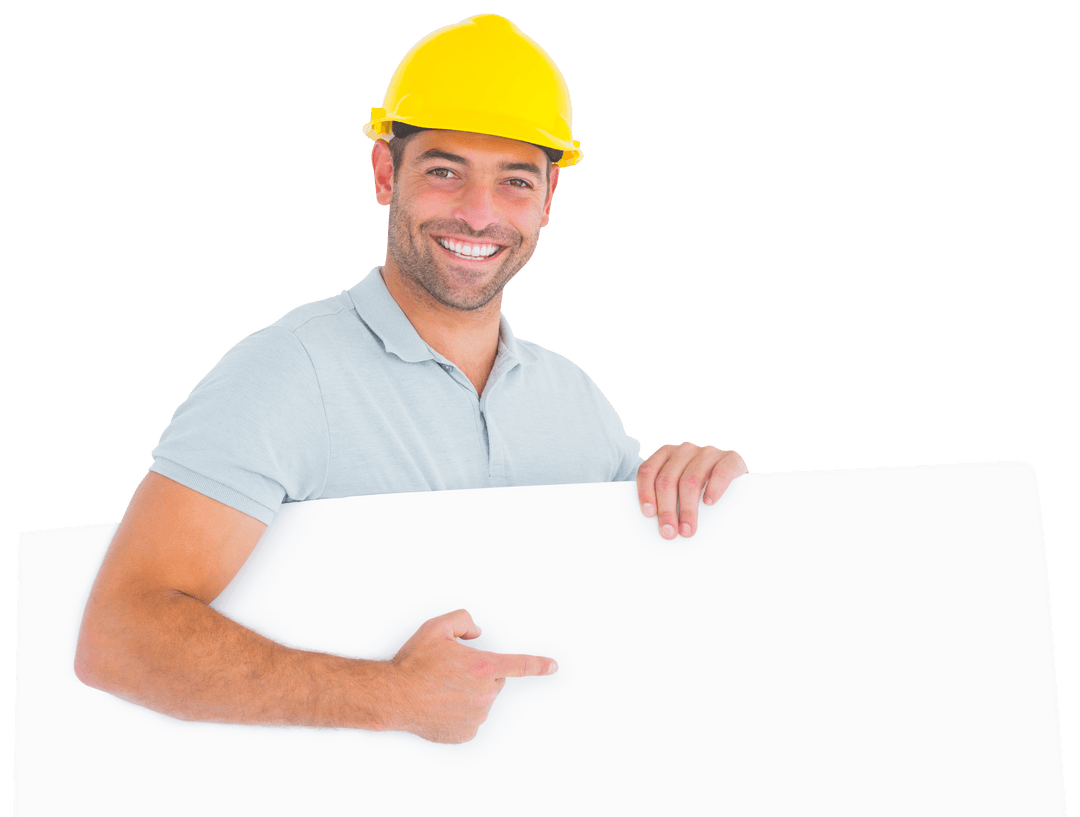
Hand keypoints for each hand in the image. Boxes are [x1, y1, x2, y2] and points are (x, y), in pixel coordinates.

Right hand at [386, 609, 557, 743]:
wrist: (393, 696)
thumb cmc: (413, 664)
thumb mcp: (438, 627)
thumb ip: (464, 621)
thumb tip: (477, 633)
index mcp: (483, 667)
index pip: (520, 665)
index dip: (539, 665)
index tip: (553, 666)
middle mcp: (484, 694)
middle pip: (494, 681)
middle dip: (479, 675)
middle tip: (451, 672)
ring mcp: (476, 716)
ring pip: (482, 700)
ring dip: (468, 694)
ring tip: (440, 689)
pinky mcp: (466, 733)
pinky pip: (471, 719)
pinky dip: (460, 712)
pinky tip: (440, 705)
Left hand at [637, 442, 747, 539]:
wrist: (736, 467)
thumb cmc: (705, 481)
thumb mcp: (682, 484)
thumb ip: (669, 496)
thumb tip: (661, 525)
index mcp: (668, 454)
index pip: (648, 470)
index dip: (645, 492)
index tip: (648, 514)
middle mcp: (685, 450)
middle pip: (668, 479)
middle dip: (666, 509)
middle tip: (669, 532)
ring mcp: (708, 452)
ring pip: (691, 480)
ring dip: (687, 508)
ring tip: (687, 529)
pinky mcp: (732, 457)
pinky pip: (720, 471)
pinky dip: (714, 488)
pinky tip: (709, 502)